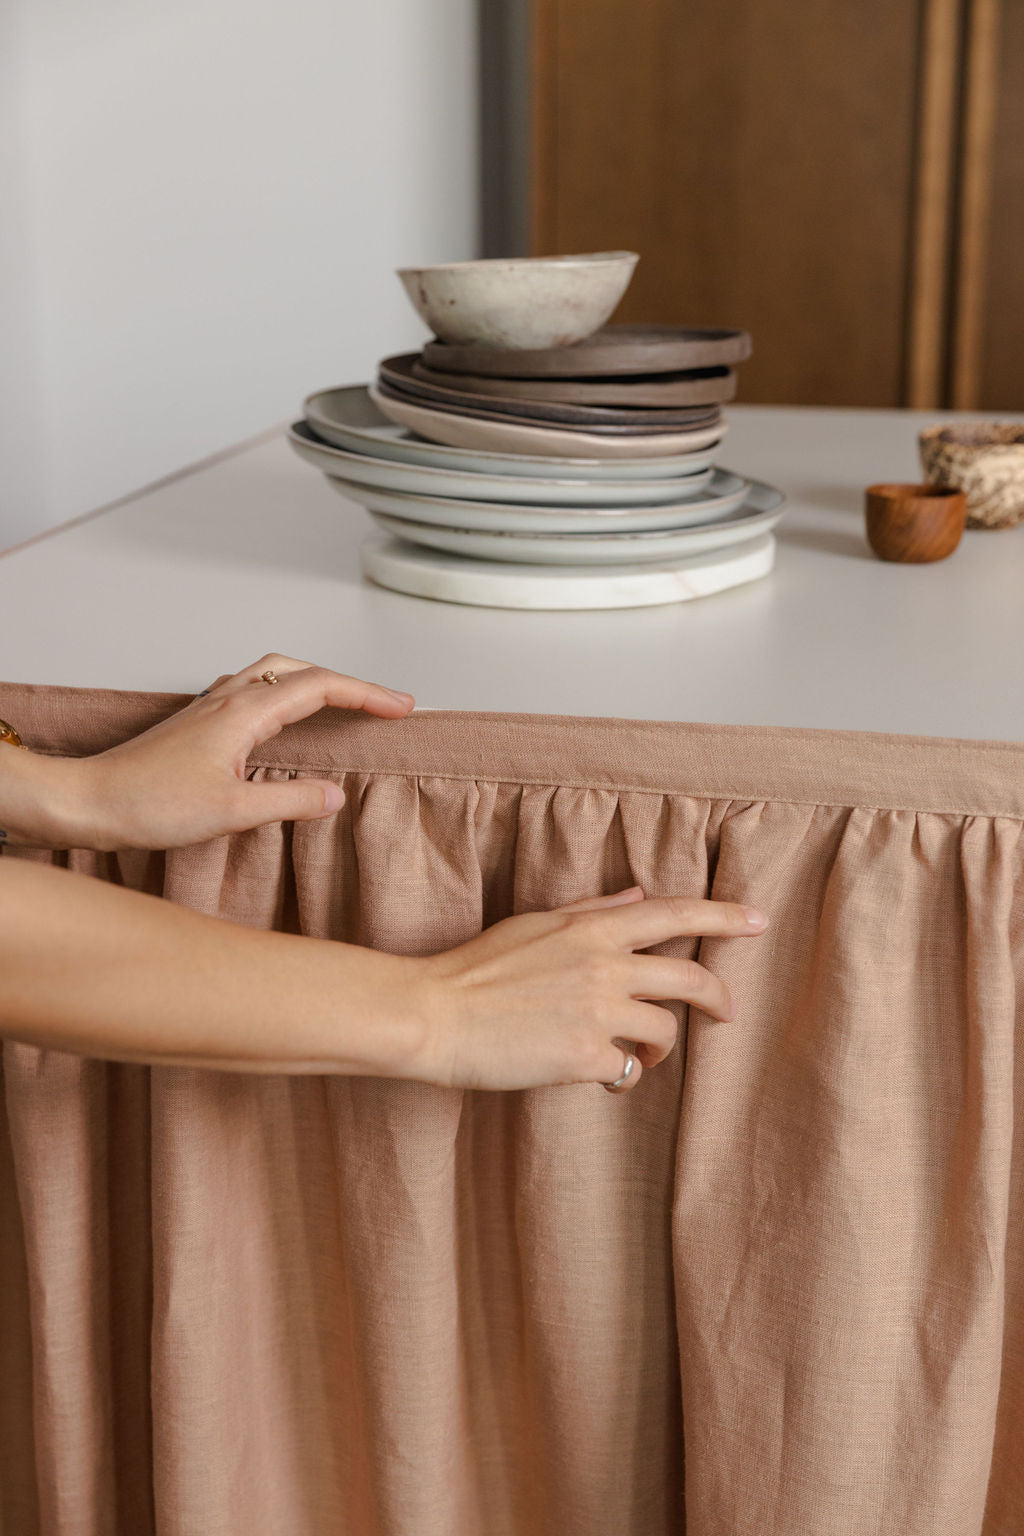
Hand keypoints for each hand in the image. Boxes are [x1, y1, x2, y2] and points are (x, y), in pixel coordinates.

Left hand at [66, 653, 413, 850]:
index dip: (366, 694)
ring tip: (341, 704)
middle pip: (298, 669)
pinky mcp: (195, 724)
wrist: (88, 801)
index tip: (400, 707)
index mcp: (243, 713)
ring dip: (312, 682)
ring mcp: (208, 708)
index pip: (320, 687)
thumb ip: (291, 801)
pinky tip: (278, 721)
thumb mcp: (232, 811)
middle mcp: (226, 700)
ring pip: (271, 675)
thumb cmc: (147, 804)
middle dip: (346, 683)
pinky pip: (249, 692)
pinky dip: (279, 695)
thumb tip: (335, 794)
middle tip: (381, 704)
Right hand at [412, 886, 768, 1090]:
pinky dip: (623, 1077)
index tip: (758, 919)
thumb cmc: (477, 968)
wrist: (435, 1015)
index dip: (724, 914)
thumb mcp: (536, 925)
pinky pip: (630, 1070)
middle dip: (718, 998)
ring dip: (660, 1048)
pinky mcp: (585, 1057)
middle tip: (725, 1014)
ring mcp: (598, 1011)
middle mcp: (604, 965)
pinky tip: (600, 1078)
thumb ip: (591, 912)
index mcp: (592, 928)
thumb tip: (637, 896)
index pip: (674, 912)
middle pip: (691, 977)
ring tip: (638, 1057)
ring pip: (665, 1032)